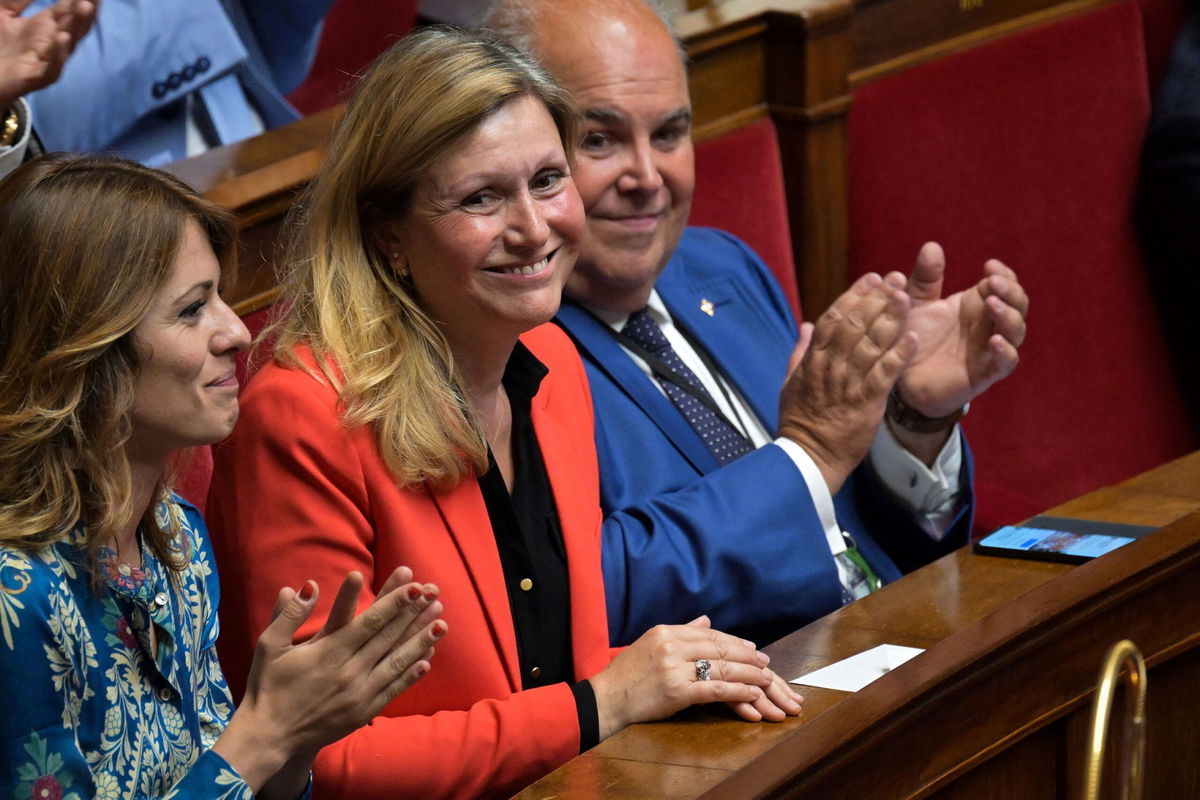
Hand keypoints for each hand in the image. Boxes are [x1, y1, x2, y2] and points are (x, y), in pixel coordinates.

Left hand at [0, 0, 95, 108]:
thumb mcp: (3, 11)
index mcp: (46, 25)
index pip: (68, 9)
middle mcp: (52, 42)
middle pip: (75, 25)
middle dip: (86, 9)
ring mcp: (48, 60)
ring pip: (70, 43)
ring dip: (79, 25)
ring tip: (85, 6)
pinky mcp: (38, 77)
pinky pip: (53, 67)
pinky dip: (59, 53)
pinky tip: (63, 37)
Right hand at [213, 570, 445, 792]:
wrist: (270, 736)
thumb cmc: (268, 687)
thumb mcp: (269, 646)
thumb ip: (289, 614)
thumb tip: (309, 585)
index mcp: (328, 652)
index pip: (369, 621)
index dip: (394, 602)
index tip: (414, 585)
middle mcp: (349, 671)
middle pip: (389, 637)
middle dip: (414, 613)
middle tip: (434, 593)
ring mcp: (359, 693)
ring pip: (397, 661)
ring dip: (421, 640)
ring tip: (442, 622)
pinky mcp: (363, 711)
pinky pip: (393, 688)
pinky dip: (411, 674)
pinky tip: (428, 660)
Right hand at [589, 616, 803, 739]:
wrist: (606, 699)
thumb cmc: (627, 674)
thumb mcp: (650, 644)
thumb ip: (681, 632)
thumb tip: (705, 621)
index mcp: (665, 631)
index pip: (708, 634)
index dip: (733, 641)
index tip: (750, 647)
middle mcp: (672, 645)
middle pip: (719, 648)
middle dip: (746, 655)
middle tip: (765, 662)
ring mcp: (675, 668)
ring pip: (722, 667)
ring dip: (748, 673)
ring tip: (765, 678)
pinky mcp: (678, 691)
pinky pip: (716, 689)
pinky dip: (737, 691)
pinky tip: (751, 694)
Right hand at [777, 272, 916, 493]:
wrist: (808, 456)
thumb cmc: (800, 420)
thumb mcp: (790, 382)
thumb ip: (800, 351)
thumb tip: (807, 325)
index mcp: (813, 359)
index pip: (834, 318)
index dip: (854, 295)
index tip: (872, 278)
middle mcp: (830, 366)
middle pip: (854, 324)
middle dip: (876, 300)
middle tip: (896, 280)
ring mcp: (847, 383)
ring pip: (870, 344)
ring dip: (889, 320)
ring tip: (907, 298)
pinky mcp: (865, 403)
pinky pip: (883, 375)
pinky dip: (897, 356)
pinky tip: (912, 339)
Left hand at [897, 242, 1028, 417]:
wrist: (900, 376)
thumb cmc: (913, 337)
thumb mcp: (914, 303)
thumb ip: (924, 278)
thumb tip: (932, 246)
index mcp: (976, 304)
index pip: (1004, 284)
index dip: (1004, 274)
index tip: (989, 265)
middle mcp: (988, 325)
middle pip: (1018, 304)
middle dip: (1011, 291)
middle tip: (993, 282)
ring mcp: (989, 350)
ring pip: (1016, 331)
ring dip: (1009, 316)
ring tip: (992, 304)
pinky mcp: (984, 374)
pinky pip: (1005, 363)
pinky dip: (1006, 351)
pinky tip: (995, 340)